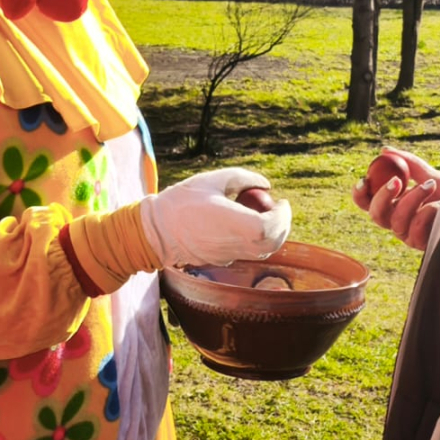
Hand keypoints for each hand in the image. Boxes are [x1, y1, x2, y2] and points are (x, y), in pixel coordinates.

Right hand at [140, 167, 291, 266]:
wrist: (156, 231)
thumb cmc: (181, 201)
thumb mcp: (211, 180)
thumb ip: (242, 178)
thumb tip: (265, 185)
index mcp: (232, 222)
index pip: (270, 227)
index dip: (282, 216)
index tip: (281, 202)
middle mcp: (233, 244)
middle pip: (272, 244)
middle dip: (283, 226)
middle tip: (280, 209)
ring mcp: (228, 256)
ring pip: (262, 252)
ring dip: (272, 236)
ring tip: (266, 216)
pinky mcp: (221, 261)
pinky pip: (248, 254)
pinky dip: (257, 242)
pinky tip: (247, 226)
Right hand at [352, 148, 439, 251]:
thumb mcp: (429, 174)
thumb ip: (408, 163)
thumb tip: (385, 150)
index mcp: (392, 205)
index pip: (367, 203)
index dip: (360, 194)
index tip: (364, 179)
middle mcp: (395, 221)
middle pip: (376, 214)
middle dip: (383, 196)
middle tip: (396, 180)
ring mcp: (408, 234)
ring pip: (397, 219)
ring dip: (413, 198)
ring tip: (430, 184)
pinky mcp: (420, 243)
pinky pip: (416, 227)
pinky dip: (427, 211)